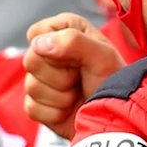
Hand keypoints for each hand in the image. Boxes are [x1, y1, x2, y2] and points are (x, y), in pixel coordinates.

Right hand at [22, 14, 123, 140]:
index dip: (54, 48)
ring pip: (32, 87)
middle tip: (80, 78)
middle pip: (31, 61)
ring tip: (78, 93)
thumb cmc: (113, 80)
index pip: (36, 34)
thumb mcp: (102, 56)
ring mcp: (39, 79)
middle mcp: (47, 52)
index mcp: (61, 31)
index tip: (77, 58)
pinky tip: (70, 109)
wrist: (115, 115)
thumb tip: (38, 44)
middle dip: (61, 76)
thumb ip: (73, 41)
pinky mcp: (36, 104)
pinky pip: (33, 108)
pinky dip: (56, 113)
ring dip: (62, 97)